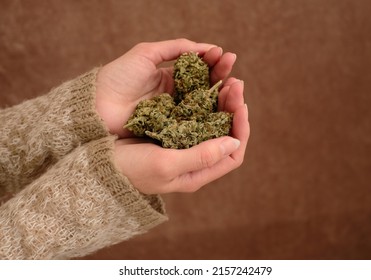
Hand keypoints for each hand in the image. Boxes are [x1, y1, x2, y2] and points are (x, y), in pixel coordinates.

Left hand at [95, 38, 237, 137]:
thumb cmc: (118, 77)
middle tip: (234, 67)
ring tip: (233, 85)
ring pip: (203, 105)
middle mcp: (176, 96)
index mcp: (170, 77)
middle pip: (204, 86)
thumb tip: (206, 47)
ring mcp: (175, 114)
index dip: (212, 61)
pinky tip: (221, 107)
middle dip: (220, 75)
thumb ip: (175, 48)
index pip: (198, 69)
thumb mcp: (145, 54)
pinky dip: (209, 116)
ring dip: (219, 95)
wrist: (96, 107)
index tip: (224, 55)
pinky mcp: (172, 130)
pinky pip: (194, 123)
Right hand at [114, 78, 249, 193]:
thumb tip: (233, 142)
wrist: (102, 164)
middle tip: (235, 84)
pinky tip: (204, 84)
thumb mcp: (166, 165)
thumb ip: (200, 157)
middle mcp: (195, 160)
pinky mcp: (173, 131)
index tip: (241, 106)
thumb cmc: (132, 169)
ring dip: (220, 102)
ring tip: (225, 79)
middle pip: (226, 135)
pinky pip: (195, 115)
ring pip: (212, 122)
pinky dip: (202, 100)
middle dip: (233, 110)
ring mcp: (184, 145)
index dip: (241, 130)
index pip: (233, 155)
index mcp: (197, 173)